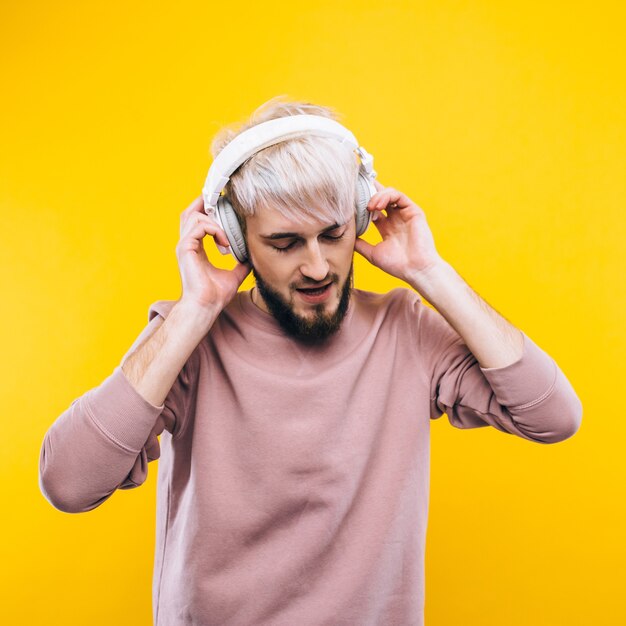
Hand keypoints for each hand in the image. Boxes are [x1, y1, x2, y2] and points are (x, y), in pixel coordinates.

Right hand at [176, 196, 250, 310]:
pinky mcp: (185, 248)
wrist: (206, 307)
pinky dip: (214, 230)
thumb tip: (252, 259)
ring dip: (214, 221)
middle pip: (189, 213)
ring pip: (194, 216)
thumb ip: (240, 265)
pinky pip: (198, 226)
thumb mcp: (233, 276)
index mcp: (195, 249)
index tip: (224, 209)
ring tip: (227, 238)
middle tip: (221, 200)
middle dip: (203, 203)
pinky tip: (224, 243)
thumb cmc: (215, 295)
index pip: (196, 222)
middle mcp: (187, 245)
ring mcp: (184, 246)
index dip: (207, 211)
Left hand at [354, 180, 444, 283]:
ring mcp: (405, 214)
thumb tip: (347, 237)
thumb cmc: (397, 265)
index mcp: (386, 228)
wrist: (415, 270)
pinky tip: (377, 205)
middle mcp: (396, 219)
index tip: (349, 202)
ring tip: (368, 206)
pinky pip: (399, 196)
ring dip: (376, 196)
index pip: (373, 210)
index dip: (362, 203)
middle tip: (356, 190)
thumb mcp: (373, 254)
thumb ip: (360, 245)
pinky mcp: (413, 211)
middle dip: (368, 191)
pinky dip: (386, 196)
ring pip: (389, 194)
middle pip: (381, 197)